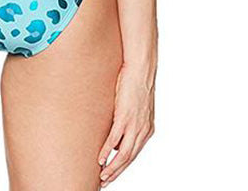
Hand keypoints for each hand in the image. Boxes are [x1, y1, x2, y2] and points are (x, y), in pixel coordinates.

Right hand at [97, 64, 155, 185]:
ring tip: (102, 175)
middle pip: (129, 158)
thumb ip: (128, 122)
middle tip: (105, 181)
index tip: (112, 174)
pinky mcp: (125, 116)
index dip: (122, 166)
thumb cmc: (136, 83)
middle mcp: (143, 130)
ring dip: (112, 167)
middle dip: (116, 172)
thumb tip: (116, 135)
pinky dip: (108, 151)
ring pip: (124, 153)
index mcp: (146, 130)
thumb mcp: (136, 107)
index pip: (134, 154)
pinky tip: (100, 158)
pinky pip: (115, 139)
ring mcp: (134, 124)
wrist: (141, 69)